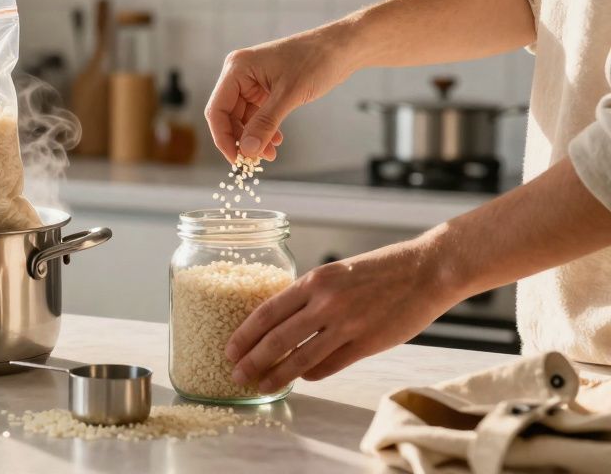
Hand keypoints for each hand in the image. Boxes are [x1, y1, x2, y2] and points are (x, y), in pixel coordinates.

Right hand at [205, 24, 356, 162]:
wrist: (341, 48)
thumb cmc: (316, 59)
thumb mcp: (289, 95)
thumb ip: (265, 123)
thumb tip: (248, 150)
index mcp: (237, 68)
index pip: (217, 109)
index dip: (223, 137)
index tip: (236, 159)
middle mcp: (240, 74)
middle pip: (228, 116)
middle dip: (241, 140)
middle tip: (254, 160)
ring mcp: (252, 82)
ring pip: (242, 118)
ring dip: (254, 137)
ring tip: (270, 153)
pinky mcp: (265, 89)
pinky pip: (256, 115)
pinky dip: (264, 129)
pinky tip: (276, 141)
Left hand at [224, 237, 460, 393]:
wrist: (426, 270)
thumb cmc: (379, 269)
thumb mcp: (335, 272)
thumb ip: (309, 295)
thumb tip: (281, 323)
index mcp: (314, 280)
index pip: (267, 312)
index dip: (244, 334)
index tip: (229, 349)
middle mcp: (326, 303)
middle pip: (277, 339)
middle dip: (252, 360)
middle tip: (236, 374)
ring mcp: (347, 325)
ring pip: (301, 359)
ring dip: (277, 376)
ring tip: (262, 386)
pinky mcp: (367, 344)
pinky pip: (330, 365)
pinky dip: (312, 375)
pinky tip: (303, 379)